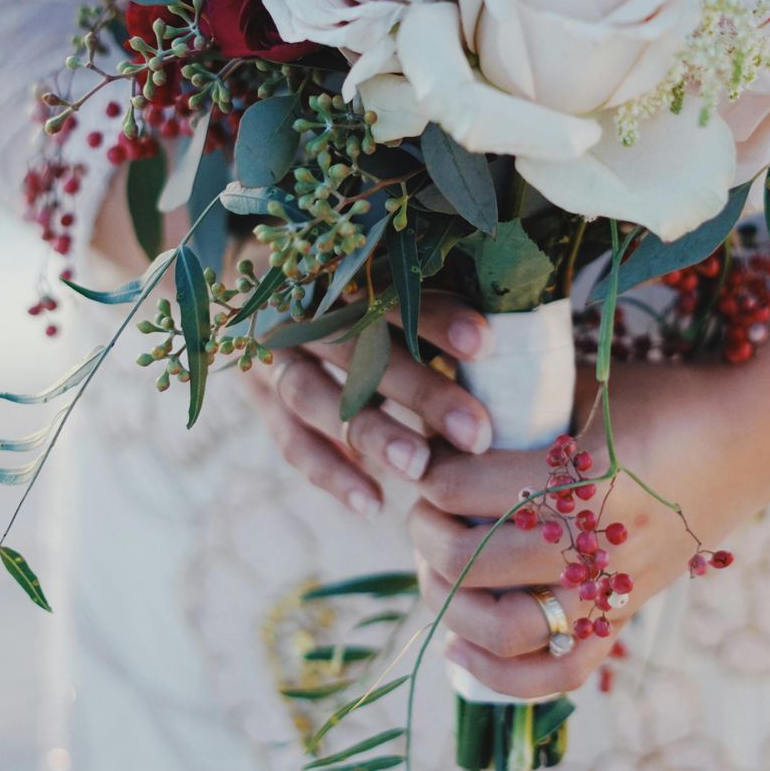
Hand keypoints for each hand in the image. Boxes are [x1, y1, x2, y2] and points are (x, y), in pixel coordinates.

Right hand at [243, 292, 499, 517]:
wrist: (263, 285)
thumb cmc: (355, 283)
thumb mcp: (384, 274)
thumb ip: (432, 297)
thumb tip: (510, 332)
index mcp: (336, 266)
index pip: (388, 290)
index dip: (436, 317)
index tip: (486, 346)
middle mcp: (299, 307)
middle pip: (357, 350)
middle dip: (420, 392)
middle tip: (476, 433)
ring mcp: (271, 353)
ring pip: (317, 396)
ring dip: (372, 435)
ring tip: (421, 470)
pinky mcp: (259, 397)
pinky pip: (290, 439)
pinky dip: (330, 472)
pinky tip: (372, 503)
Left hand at [411, 315, 769, 697]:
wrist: (753, 433)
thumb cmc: (664, 396)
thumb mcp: (588, 387)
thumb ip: (520, 406)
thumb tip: (440, 422)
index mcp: (587, 477)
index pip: (471, 489)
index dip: (431, 476)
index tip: (423, 460)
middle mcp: (600, 543)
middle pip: (477, 561)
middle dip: (428, 536)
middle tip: (420, 512)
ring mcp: (615, 587)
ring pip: (508, 628)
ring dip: (450, 604)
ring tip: (431, 571)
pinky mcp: (626, 611)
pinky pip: (562, 672)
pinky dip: (502, 676)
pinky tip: (457, 648)